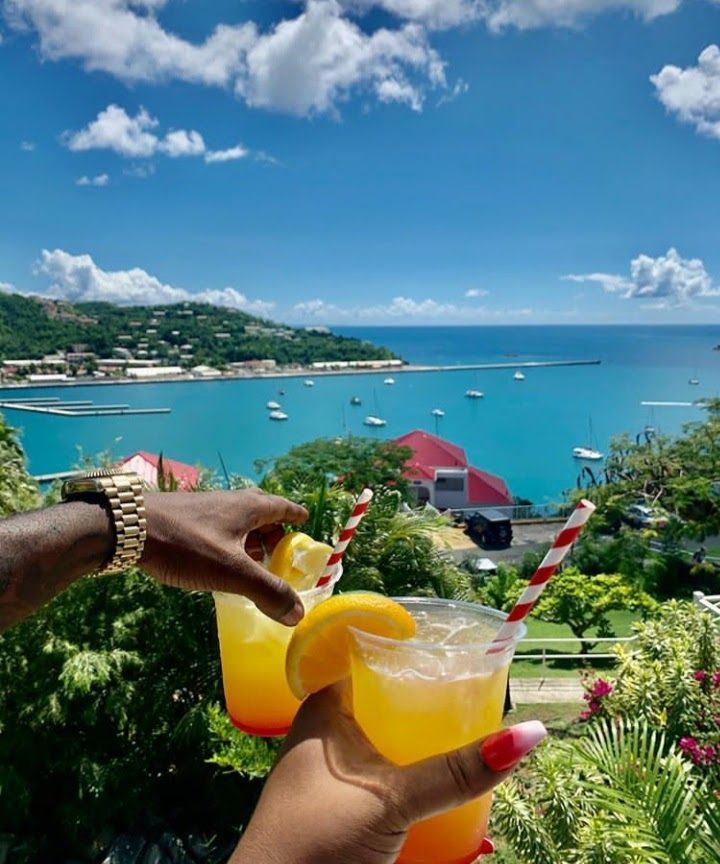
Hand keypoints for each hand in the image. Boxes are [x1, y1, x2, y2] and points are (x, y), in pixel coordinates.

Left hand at [140, 490, 307, 624]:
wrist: (128, 528)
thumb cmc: (186, 544)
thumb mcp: (231, 572)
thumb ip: (266, 592)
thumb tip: (298, 614)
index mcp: (248, 508)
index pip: (282, 506)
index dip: (295, 515)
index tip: (306, 520)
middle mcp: (230, 502)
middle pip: (260, 510)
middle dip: (273, 529)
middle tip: (279, 549)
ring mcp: (206, 507)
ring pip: (237, 519)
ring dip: (250, 537)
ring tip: (251, 561)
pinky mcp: (185, 517)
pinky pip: (218, 526)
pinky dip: (228, 541)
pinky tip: (217, 561)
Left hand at [233, 682, 546, 863]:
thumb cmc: (316, 840)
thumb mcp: (392, 798)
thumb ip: (456, 771)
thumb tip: (532, 733)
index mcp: (326, 707)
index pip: (373, 657)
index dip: (414, 651)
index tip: (463, 649)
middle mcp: (328, 733)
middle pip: (389, 702)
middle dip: (433, 705)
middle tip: (487, 698)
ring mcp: (334, 774)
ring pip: (391, 744)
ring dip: (429, 747)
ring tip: (480, 739)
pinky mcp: (344, 810)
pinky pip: (389, 779)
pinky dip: (419, 781)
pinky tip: (453, 787)